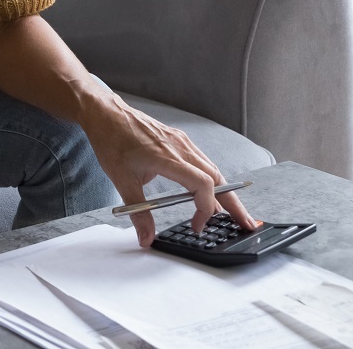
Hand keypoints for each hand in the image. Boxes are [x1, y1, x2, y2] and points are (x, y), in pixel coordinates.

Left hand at [80, 93, 259, 245]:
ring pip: (212, 168)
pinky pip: (203, 160)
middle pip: (218, 178)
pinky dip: (211, 178)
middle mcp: (180, 147)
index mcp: (167, 157)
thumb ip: (138, 213)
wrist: (106, 114)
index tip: (198, 225)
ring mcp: (182, 141)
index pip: (202, 184)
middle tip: (246, 223)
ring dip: (225, 191)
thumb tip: (147, 238)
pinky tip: (210, 190)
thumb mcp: (122, 181)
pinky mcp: (179, 139)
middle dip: (233, 203)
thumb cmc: (112, 142)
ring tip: (233, 211)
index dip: (206, 208)